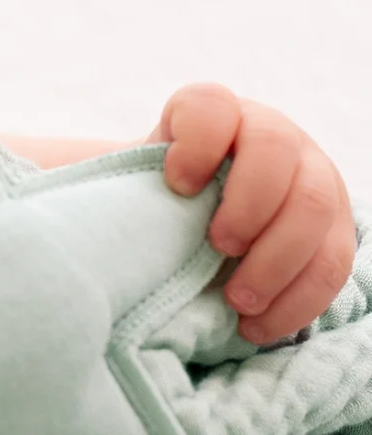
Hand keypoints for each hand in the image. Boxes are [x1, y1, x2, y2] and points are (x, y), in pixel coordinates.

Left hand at [149, 84, 354, 342]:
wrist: (191, 235)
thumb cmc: (154, 216)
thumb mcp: (134, 198)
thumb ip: (127, 197)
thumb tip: (102, 236)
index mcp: (215, 121)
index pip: (211, 108)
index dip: (198, 142)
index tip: (176, 185)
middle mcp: (271, 138)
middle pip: (278, 153)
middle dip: (250, 206)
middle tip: (218, 249)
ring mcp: (310, 181)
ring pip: (316, 210)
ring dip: (276, 261)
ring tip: (237, 302)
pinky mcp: (330, 232)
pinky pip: (332, 264)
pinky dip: (296, 302)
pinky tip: (255, 327)